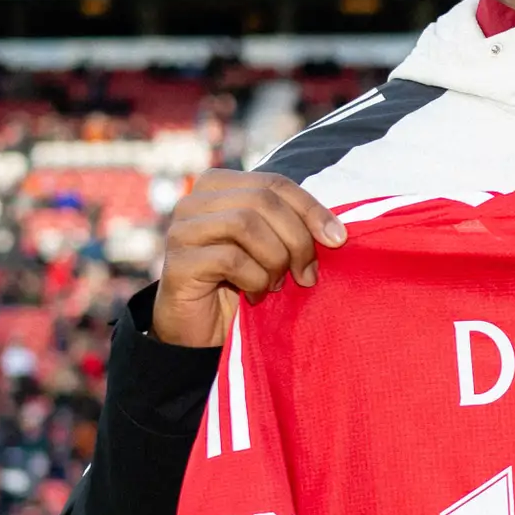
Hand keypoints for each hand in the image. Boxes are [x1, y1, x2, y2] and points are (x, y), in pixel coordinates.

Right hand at [152, 171, 345, 347]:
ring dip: (274, 260)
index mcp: (219, 185)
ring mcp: (182, 230)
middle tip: (306, 275)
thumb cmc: (242, 284)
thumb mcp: (272, 247)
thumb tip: (336, 232)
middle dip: (296, 239)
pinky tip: (254, 297)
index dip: (311, 209)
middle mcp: (194, 200)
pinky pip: (230, 259)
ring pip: (244, 224)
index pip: (275, 183)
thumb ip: (292, 227)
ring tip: (275, 285)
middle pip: (262, 200)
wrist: (202, 332)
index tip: (338, 240)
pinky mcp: (177, 263)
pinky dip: (254, 280)